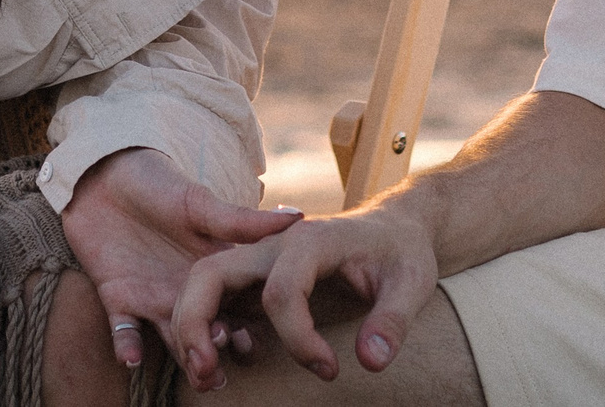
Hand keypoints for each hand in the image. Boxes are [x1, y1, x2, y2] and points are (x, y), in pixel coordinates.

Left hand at [59, 148, 303, 370]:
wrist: (103, 175)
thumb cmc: (156, 183)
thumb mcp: (199, 203)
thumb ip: (241, 221)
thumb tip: (299, 217)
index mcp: (212, 268)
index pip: (237, 306)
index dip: (247, 327)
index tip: (252, 340)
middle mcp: (186, 290)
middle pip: (207, 334)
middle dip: (216, 358)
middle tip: (221, 371)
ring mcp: (152, 297)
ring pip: (173, 342)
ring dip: (183, 362)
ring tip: (195, 374)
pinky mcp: (117, 298)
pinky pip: (123, 333)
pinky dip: (128, 347)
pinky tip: (133, 357)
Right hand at [164, 206, 439, 391]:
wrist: (395, 229)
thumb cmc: (401, 253)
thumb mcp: (412, 281)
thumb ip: (393, 320)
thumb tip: (371, 362)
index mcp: (311, 239)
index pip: (282, 293)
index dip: (300, 341)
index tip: (331, 369)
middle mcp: (274, 244)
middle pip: (211, 273)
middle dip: (197, 324)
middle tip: (208, 375)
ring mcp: (260, 258)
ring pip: (202, 281)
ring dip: (191, 328)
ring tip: (206, 376)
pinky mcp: (257, 276)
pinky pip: (216, 297)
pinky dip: (205, 327)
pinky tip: (219, 362)